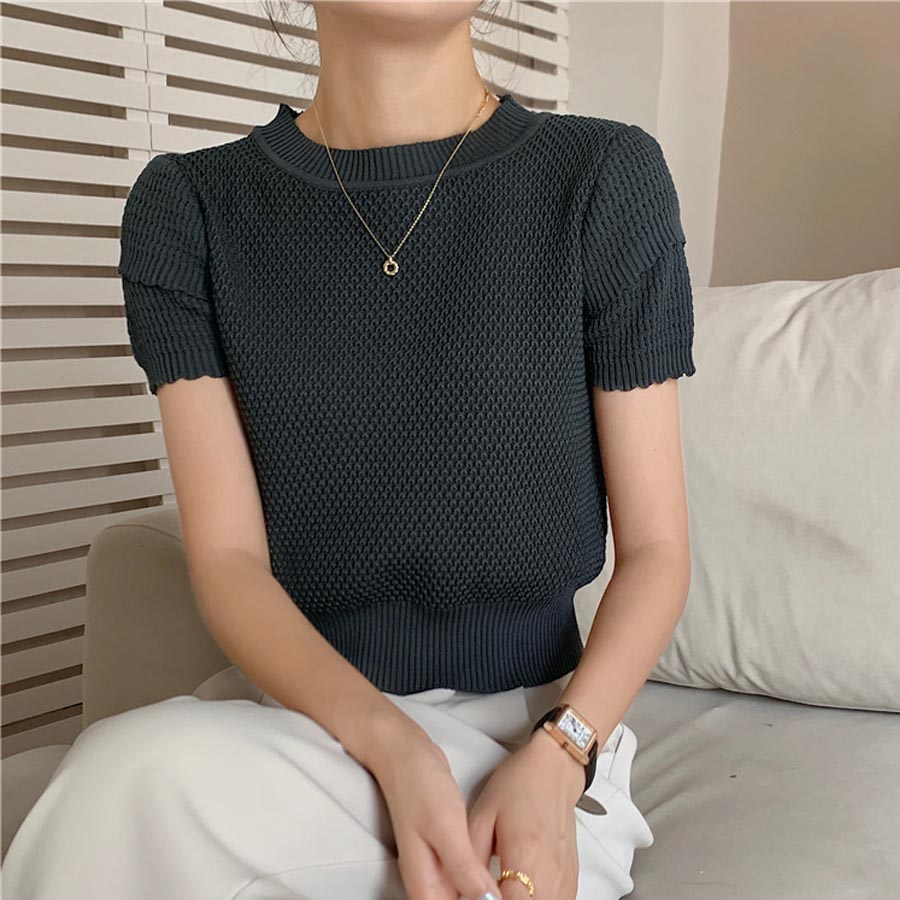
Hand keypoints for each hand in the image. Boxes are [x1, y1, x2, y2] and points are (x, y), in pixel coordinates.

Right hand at [365, 711, 503, 899]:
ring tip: (520, 884)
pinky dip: (488, 884)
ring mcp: (441, 874)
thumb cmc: (421, 787)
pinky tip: (508, 877)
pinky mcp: (450, 860)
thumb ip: (464, 869)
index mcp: (426, 888)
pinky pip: (471, 884)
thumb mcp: (446, 826)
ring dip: (492, 895)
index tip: (515, 895)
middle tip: (522, 888)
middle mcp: (432, 888)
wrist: (407, 757)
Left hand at [467, 726, 585, 898]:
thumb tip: (462, 888)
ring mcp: (564, 878)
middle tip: (487, 893)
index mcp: (525, 853)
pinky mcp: (570, 880)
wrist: (553, 770)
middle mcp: (549, 870)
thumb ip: (471, 858)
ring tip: (505, 889)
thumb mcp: (482, 814)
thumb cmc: (520, 785)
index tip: (480, 896)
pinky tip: (523, 892)